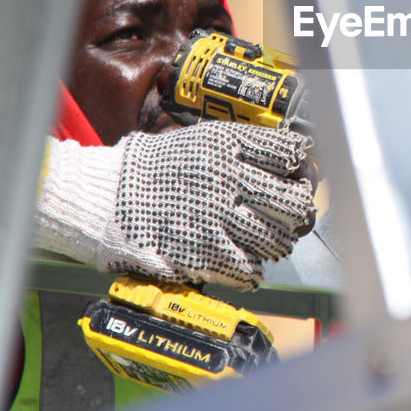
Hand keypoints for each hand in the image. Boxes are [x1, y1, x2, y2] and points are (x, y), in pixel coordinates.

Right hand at [36, 122, 316, 289]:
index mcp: (231, 148)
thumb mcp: (204, 141)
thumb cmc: (156, 167)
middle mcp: (230, 182)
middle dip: (299, 212)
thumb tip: (291, 158)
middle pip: (295, 203)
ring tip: (264, 240)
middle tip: (291, 216)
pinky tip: (243, 261)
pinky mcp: (205, 254)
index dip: (301, 168)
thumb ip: (247, 149)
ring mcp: (219, 220)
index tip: (297, 176)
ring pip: (278, 240)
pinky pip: (250, 269)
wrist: (108, 197)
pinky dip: (252, 269)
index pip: (292, 154)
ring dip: (276, 243)